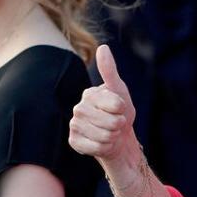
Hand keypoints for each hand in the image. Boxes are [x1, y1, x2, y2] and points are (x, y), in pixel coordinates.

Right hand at [69, 44, 136, 163]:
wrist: (117, 137)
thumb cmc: (120, 112)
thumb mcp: (119, 90)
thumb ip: (110, 71)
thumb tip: (102, 47)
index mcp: (90, 94)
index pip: (116, 104)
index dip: (123, 110)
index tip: (119, 109)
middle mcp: (79, 108)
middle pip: (111, 122)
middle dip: (119, 125)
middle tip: (116, 124)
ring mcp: (74, 125)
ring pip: (104, 136)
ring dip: (113, 137)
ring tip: (110, 133)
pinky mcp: (74, 142)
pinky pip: (96, 148)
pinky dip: (104, 148)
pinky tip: (102, 143)